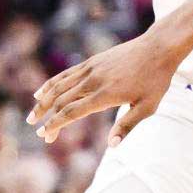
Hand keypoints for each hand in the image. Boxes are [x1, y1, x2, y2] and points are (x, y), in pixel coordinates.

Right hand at [27, 30, 177, 145]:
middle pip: (61, 102)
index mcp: (104, 95)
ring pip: (59, 87)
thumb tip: (112, 145)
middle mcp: (93, 81)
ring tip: (33, 115)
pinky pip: (66, 74)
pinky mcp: (93, 61)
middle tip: (41, 133)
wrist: (160, 47)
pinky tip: (41, 92)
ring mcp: (91, 69)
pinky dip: (51, 84)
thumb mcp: (148, 106)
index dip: (55, 125)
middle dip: (47, 119)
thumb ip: (128, 125)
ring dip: (43, 102)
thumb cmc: (156, 79)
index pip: (70, 113)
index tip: (45, 136)